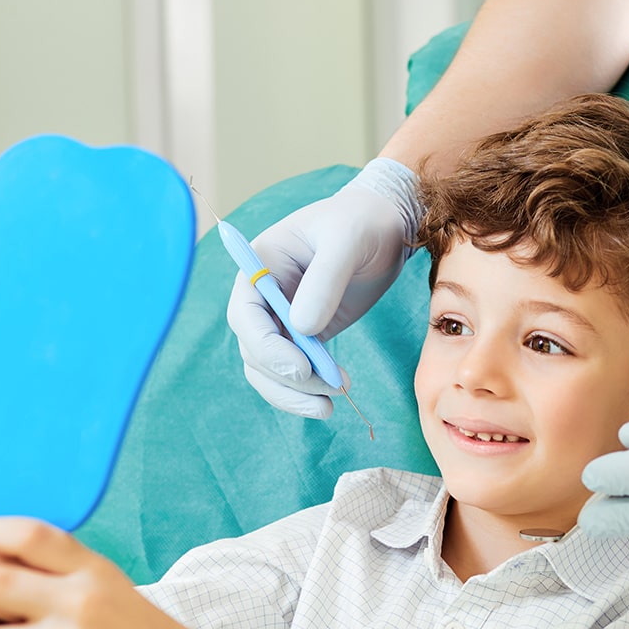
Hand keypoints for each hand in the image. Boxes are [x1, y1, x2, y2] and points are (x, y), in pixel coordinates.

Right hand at [226, 157, 421, 417]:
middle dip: (287, 378)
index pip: (244, 315)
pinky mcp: (303, 336)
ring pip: (269, 371)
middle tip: (330, 389)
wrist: (383, 227)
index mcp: (260, 266)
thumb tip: (303, 328)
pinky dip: (307, 390)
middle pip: (255, 350)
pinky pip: (293, 372)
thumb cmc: (360, 222)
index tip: (301, 369)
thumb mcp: (346, 240)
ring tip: (330, 406)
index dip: (266, 347)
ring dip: (295, 394)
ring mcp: (281, 319)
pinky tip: (332, 398)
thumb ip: (325, 280)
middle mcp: (262, 297)